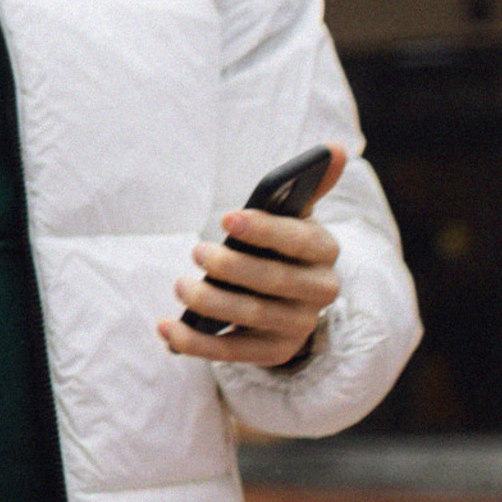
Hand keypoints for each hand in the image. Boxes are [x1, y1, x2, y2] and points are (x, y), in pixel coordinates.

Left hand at [157, 146, 346, 371]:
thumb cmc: (280, 245)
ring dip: (211, 302)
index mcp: (325, 252)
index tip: (227, 217)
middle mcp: (320, 292)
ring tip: (181, 286)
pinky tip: (165, 329)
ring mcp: (297, 325)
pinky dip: (195, 342)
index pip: (300, 241)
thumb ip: (307, 185)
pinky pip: (232, 353)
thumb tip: (336, 149)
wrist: (290, 296)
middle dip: (232, 267)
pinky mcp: (273, 352)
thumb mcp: (294, 216)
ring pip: (252, 317)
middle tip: (195, 251)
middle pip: (275, 282)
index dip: (264, 230)